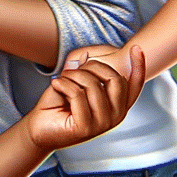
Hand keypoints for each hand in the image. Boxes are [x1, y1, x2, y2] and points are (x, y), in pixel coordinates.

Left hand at [27, 45, 146, 150]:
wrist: (38, 127)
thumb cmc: (58, 105)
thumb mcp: (74, 84)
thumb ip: (85, 72)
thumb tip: (87, 56)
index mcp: (117, 106)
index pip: (134, 85)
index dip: (138, 66)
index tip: (135, 47)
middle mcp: (116, 116)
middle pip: (115, 79)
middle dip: (92, 67)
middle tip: (73, 71)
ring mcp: (103, 124)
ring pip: (93, 84)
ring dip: (72, 76)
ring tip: (60, 80)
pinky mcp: (86, 128)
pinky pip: (77, 94)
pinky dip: (62, 84)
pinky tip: (55, 85)